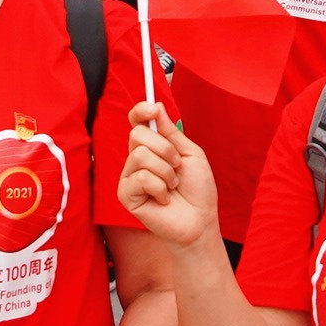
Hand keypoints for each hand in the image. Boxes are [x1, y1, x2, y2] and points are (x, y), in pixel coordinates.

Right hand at [118, 101, 219, 250]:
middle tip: (177, 166)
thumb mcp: (190, 154)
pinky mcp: (126, 195)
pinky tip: (164, 199)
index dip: (140, 111)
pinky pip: (141, 177)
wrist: (200, 220)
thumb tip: (156, 106)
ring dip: (166, 171)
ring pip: (140, 155)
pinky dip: (160, 187)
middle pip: (137, 134)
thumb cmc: (197, 189)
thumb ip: (172, 132)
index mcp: (152, 147)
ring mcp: (129, 177)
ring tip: (172, 186)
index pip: (136, 121)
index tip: (152, 109)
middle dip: (165, 149)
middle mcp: (136, 159)